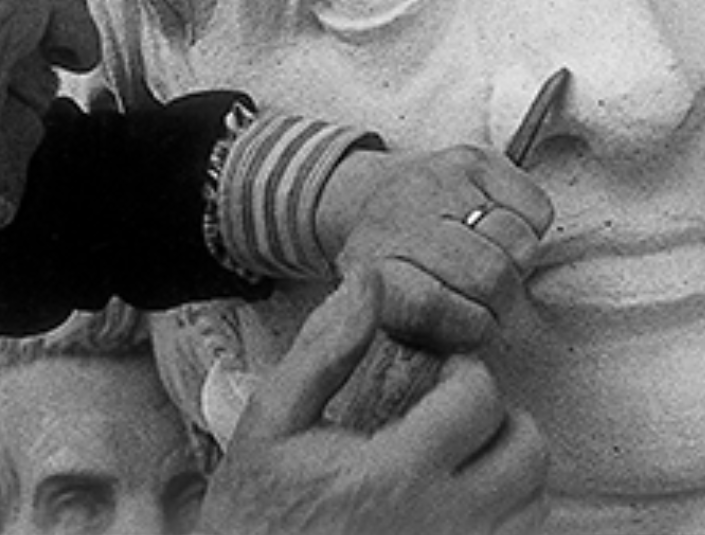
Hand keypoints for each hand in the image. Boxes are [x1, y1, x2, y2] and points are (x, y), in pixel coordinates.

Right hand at [199, 267, 548, 534]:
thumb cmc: (255, 511)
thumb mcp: (273, 420)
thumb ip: (326, 349)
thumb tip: (369, 281)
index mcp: (396, 475)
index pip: (480, 399)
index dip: (466, 369)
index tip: (440, 370)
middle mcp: (444, 527)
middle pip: (529, 454)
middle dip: (502, 415)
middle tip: (459, 408)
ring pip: (535, 506)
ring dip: (510, 468)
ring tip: (460, 453)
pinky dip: (504, 516)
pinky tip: (457, 500)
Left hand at [316, 145, 553, 349]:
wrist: (365, 197)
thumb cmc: (388, 266)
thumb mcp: (385, 312)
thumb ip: (421, 335)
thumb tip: (469, 359)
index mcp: (374, 265)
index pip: (435, 307)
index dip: (471, 327)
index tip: (472, 325)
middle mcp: (402, 217)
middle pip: (489, 275)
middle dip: (500, 299)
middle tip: (487, 296)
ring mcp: (436, 181)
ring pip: (518, 241)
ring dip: (516, 261)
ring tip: (492, 258)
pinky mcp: (470, 158)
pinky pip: (535, 206)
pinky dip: (530, 225)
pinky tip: (500, 226)